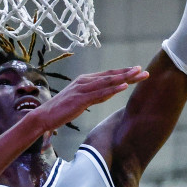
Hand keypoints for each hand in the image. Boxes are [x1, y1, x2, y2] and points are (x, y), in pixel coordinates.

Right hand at [32, 67, 147, 132]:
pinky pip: (100, 93)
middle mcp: (84, 81)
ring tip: (137, 74)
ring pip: (107, 82)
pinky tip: (124, 86)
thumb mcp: (80, 100)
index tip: (137, 71)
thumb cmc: (60, 110)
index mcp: (84, 81)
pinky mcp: (80, 99)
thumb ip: (93, 95)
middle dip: (128, 73)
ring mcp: (82, 89)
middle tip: (143, 70)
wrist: (43, 116)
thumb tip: (107, 94)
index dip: (123, 73)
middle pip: (110, 76)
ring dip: (124, 77)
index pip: (108, 75)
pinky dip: (113, 89)